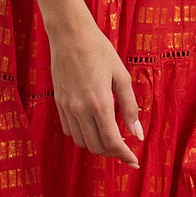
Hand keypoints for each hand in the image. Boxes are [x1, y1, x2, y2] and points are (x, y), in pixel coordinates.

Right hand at [47, 17, 142, 168]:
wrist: (70, 35)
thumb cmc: (100, 51)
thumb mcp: (122, 77)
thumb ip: (130, 107)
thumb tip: (137, 133)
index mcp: (99, 103)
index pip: (112, 141)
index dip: (124, 155)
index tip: (134, 161)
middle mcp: (80, 110)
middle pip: (96, 146)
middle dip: (112, 153)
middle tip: (125, 150)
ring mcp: (67, 107)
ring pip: (81, 142)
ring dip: (96, 145)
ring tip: (109, 138)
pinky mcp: (59, 103)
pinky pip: (69, 130)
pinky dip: (82, 135)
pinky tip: (92, 127)